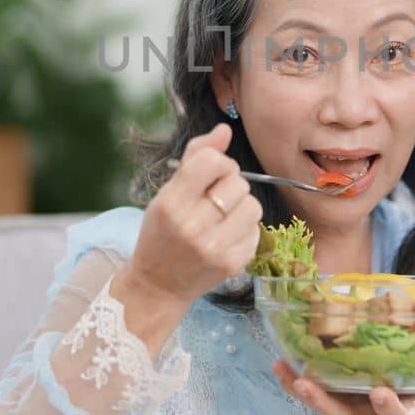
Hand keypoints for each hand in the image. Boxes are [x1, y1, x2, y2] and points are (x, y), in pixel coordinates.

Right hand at [112, 123, 262, 319]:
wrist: (158, 285)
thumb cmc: (162, 232)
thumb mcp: (168, 193)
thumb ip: (195, 157)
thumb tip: (224, 129)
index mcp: (171, 203)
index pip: (211, 162)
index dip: (219, 163)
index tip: (212, 175)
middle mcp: (191, 226)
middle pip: (238, 182)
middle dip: (231, 185)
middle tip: (215, 200)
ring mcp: (214, 248)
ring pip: (253, 205)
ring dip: (242, 206)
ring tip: (223, 217)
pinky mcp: (232, 264)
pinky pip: (256, 230)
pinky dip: (245, 229)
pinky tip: (227, 237)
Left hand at [272, 323, 414, 414]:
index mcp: (411, 412)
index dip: (388, 407)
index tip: (380, 393)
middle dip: (324, 403)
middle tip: (303, 383)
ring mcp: (361, 409)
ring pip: (328, 406)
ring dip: (304, 391)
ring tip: (281, 368)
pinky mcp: (350, 400)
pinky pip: (322, 393)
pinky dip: (299, 381)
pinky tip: (280, 363)